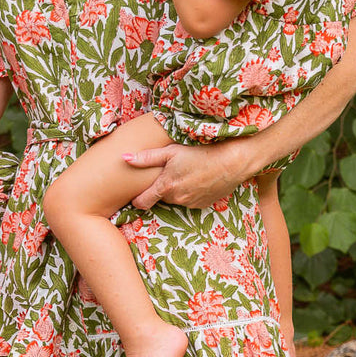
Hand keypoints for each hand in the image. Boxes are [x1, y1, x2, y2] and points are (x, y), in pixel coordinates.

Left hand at [123, 141, 246, 210]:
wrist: (231, 162)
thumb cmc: (200, 153)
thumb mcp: (171, 151)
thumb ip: (146, 158)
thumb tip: (124, 158)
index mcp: (165, 187)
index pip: (141, 202)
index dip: (136, 199)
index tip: (135, 194)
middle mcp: (176, 199)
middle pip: (160, 197)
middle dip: (162, 187)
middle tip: (170, 172)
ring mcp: (190, 204)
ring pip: (175, 198)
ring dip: (177, 189)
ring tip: (187, 173)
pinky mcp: (202, 205)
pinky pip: (189, 200)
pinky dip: (190, 192)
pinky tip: (198, 179)